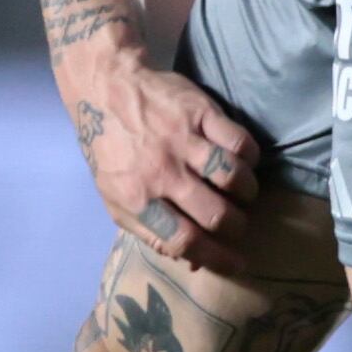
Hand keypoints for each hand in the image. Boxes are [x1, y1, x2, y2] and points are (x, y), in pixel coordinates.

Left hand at [59, 55, 257, 273]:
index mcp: (137, 199)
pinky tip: (243, 162)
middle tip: (238, 225)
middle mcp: (161, 172)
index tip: (237, 263)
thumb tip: (193, 262)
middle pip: (216, 215)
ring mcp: (182, 140)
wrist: (103, 89)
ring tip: (243, 194)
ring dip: (247, 193)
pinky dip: (249, 157)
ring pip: (233, 177)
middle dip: (236, 228)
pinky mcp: (200, 112)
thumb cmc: (110, 150)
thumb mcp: (116, 199)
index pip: (184, 240)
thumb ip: (151, 232)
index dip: (217, 258)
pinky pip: (239, 141)